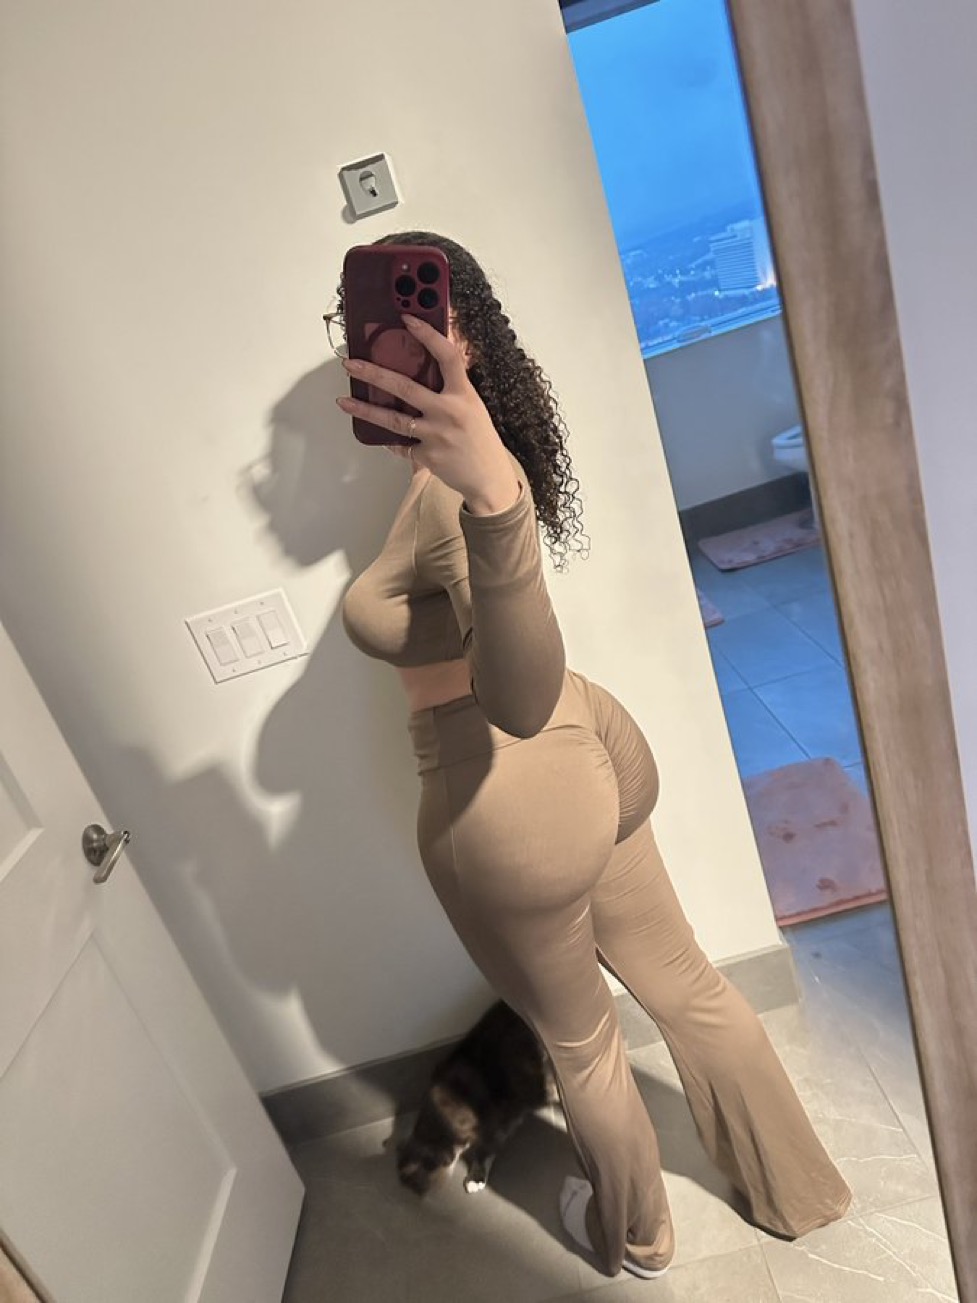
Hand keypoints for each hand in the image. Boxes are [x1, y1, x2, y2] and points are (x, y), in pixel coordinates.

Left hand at [337, 316, 520, 514]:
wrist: (489, 479)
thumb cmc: (480, 439)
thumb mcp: (473, 406)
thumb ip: (454, 386)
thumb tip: (439, 359)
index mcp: (464, 394)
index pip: (447, 356)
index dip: (428, 335)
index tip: (408, 319)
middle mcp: (449, 412)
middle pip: (406, 388)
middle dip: (374, 373)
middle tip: (350, 364)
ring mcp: (436, 435)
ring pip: (394, 419)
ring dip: (365, 409)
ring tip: (344, 401)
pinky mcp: (426, 456)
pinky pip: (401, 444)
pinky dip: (390, 439)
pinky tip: (379, 434)